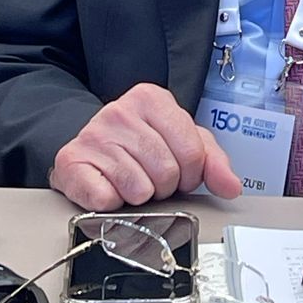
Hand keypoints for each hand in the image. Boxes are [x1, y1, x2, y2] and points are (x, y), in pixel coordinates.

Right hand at [50, 83, 242, 210]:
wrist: (90, 147)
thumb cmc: (140, 145)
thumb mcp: (182, 143)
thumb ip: (212, 161)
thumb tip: (231, 186)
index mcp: (152, 99)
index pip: (192, 152)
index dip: (190, 174)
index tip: (179, 171)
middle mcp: (120, 111)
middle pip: (167, 172)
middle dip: (165, 186)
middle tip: (151, 177)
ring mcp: (94, 135)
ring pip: (140, 189)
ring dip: (140, 195)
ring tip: (130, 180)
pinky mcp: (71, 161)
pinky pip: (107, 199)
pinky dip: (112, 203)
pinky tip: (109, 187)